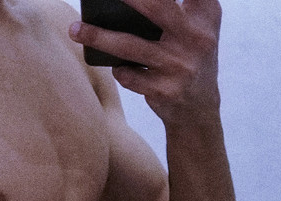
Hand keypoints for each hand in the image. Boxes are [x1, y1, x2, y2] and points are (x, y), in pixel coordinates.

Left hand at [69, 0, 222, 126]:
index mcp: (206, 13)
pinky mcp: (164, 91)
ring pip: (130, 46)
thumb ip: (182, 4)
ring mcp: (179, 66)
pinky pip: (128, 76)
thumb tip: (121, 1)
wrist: (198, 109)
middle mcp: (196, 38)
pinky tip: (116, 67)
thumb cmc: (188, 57)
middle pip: (156, 6)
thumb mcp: (199, 26)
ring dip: (98, 36)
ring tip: (75, 29)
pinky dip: (118, 70)